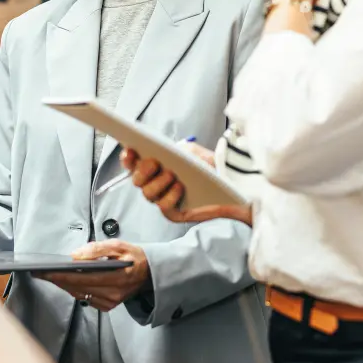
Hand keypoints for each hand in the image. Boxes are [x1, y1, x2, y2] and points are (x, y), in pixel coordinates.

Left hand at [35, 241, 149, 311]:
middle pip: (77, 288)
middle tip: (40, 273)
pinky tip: (68, 281)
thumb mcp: (119, 245)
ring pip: (80, 294)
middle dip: (58, 280)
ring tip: (50, 275)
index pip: (82, 278)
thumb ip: (97, 249)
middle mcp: (113, 294)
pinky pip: (86, 298)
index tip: (45, 271)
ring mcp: (111, 302)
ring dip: (64, 285)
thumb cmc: (135, 256)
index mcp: (117, 278)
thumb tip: (75, 256)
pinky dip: (76, 289)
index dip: (61, 275)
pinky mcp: (109, 306)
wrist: (150, 273)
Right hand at [121, 150, 252, 225]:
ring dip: (157, 183)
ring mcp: (164, 198)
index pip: (134, 163)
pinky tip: (180, 187)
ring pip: (147, 194)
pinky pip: (163, 206)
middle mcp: (157, 183)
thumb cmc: (213, 168)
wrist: (234, 187)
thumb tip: (162, 150)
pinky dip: (169, 196)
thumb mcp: (194, 152)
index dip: (128, 158)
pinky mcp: (174, 213)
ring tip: (172, 175)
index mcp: (157, 166)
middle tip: (154, 162)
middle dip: (142, 170)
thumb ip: (177, 149)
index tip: (131, 150)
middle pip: (137, 180)